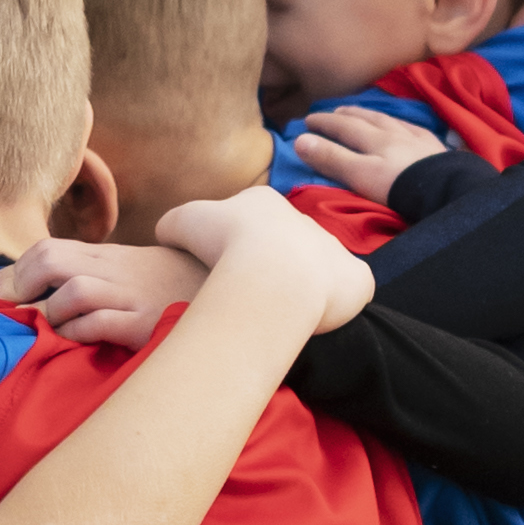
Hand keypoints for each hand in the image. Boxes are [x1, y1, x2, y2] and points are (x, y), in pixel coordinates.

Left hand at [0, 235, 192, 344]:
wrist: (235, 295)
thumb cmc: (174, 290)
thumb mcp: (132, 273)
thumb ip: (93, 275)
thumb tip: (42, 292)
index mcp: (108, 258)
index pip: (48, 250)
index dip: (12, 271)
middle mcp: (116, 272)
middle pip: (51, 260)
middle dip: (18, 285)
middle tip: (8, 310)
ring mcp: (133, 297)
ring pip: (73, 291)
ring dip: (49, 312)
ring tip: (44, 329)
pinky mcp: (148, 325)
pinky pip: (101, 324)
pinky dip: (79, 333)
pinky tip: (74, 342)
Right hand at [159, 176, 370, 330]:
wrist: (274, 274)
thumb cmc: (226, 244)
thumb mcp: (180, 224)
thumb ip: (173, 224)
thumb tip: (167, 234)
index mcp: (266, 204)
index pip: (248, 223)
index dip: (232, 247)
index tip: (222, 270)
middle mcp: (304, 221)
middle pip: (284, 245)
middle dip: (269, 266)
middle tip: (249, 295)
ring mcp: (333, 249)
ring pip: (316, 269)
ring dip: (300, 287)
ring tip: (279, 313)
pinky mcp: (356, 280)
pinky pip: (345, 292)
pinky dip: (333, 304)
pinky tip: (312, 320)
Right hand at [286, 101, 443, 200]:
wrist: (448, 192)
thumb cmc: (401, 187)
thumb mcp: (360, 175)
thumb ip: (331, 158)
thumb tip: (299, 140)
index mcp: (375, 139)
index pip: (344, 127)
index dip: (324, 123)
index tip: (307, 120)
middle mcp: (396, 134)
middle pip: (368, 119)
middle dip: (348, 115)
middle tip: (335, 111)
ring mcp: (419, 140)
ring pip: (392, 121)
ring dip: (374, 116)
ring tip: (365, 115)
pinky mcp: (437, 150)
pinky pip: (416, 130)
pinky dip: (403, 125)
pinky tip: (406, 127)